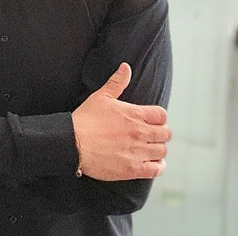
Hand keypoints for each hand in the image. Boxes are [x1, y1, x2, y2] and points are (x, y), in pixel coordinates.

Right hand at [71, 63, 169, 180]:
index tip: (152, 122)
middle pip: (165, 134)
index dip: (159, 119)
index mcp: (135, 114)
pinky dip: (158, 167)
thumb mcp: (101, 96)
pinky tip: (152, 164)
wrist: (72, 143)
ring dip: (158, 150)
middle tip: (151, 136)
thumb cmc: (85, 120)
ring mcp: (137, 151)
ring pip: (162, 151)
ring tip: (150, 150)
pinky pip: (156, 169)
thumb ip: (117, 82)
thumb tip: (126, 67)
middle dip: (160, 134)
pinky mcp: (132, 169)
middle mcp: (140, 133)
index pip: (162, 116)